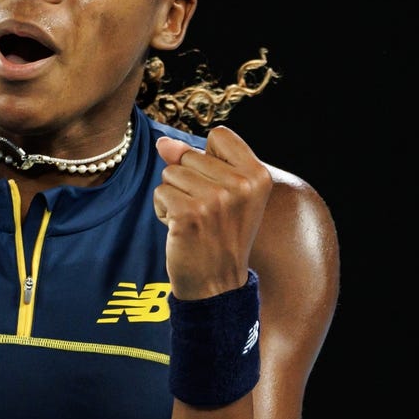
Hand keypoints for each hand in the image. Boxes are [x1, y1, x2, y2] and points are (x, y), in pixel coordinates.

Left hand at [153, 127, 272, 299]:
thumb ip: (196, 159)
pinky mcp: (189, 214)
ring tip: (194, 220)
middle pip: (189, 154)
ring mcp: (215, 199)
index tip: (218, 185)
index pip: (219, 134)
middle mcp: (241, 185)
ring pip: (171, 173)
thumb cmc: (219, 234)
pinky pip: (160, 193)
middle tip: (205, 212)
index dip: (208, 157)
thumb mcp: (222, 191)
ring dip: (174, 196)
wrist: (217, 284)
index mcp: (258, 175)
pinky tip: (181, 230)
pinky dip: (163, 211)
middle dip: (187, 180)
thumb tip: (163, 143)